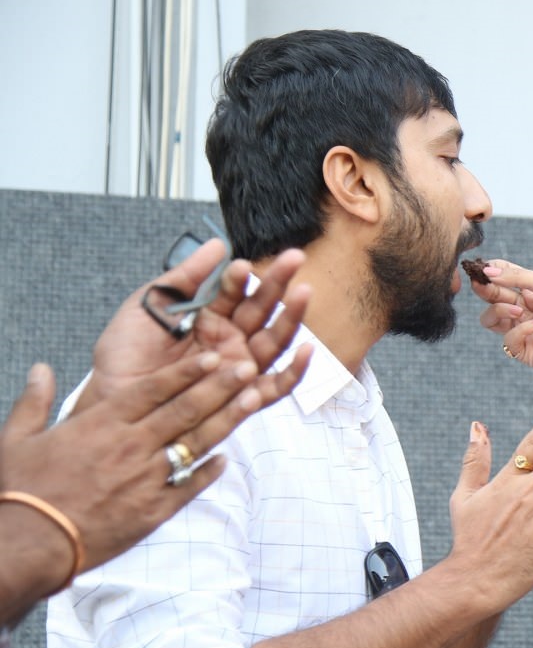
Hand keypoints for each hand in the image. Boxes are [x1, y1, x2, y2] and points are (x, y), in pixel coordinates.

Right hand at [0, 352, 274, 593]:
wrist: (29, 545)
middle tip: (248, 368)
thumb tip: (41, 369)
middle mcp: (130, 446)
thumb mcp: (16, 440)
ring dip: (227, 420)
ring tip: (254, 400)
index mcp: (100, 424)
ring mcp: (146, 478)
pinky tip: (226, 459)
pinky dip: (209, 472)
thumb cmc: (19, 492)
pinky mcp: (153, 510)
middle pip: (184, 410)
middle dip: (220, 387)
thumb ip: (34, 402)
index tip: (213, 357)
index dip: (186, 371)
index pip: (152, 389)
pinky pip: (190, 487)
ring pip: (195, 443)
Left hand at [76, 240, 311, 417]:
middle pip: (262, 310)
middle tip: (296, 258)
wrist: (111, 402)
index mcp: (207, 318)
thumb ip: (184, 277)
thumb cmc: (124, 358)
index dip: (239, 278)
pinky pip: (276, 387)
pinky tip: (306, 350)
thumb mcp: (149, 307)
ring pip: (275, 341)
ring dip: (292, 317)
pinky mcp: (243, 398)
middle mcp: (229, 341)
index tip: (242, 264)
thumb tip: (217, 244)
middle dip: (279, 284)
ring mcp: (239, 368)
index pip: (233, 292)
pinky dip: (294, 371)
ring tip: (304, 292)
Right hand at [471, 258, 532, 432]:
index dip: (491, 271)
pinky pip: (507, 339)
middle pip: (492, 294)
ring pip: (490, 317)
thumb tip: (488, 271)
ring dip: (500, 310)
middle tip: (484, 285)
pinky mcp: (521, 350)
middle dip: (487, 289)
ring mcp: (521, 329)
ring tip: (520, 310)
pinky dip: (521, 331)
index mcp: (532, 290)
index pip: (504, 275)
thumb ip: (520, 277)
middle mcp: (524, 308)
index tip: (482, 268)